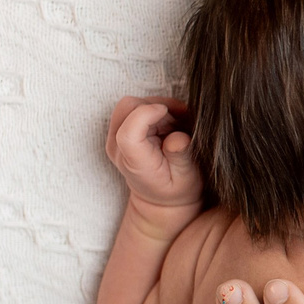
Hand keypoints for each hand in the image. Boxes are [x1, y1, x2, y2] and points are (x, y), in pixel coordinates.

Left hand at [104, 95, 203, 209]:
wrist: (160, 199)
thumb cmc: (177, 190)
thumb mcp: (188, 179)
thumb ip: (181, 157)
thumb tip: (177, 138)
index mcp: (134, 162)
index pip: (128, 132)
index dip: (146, 114)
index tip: (168, 111)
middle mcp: (118, 148)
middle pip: (127, 108)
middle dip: (155, 107)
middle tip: (178, 121)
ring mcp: (115, 138)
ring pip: (131, 104)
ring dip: (155, 108)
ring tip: (174, 126)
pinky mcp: (119, 130)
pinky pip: (133, 107)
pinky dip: (153, 109)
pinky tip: (166, 124)